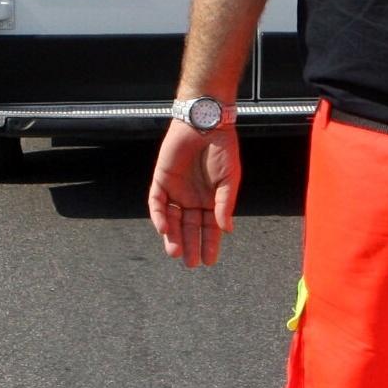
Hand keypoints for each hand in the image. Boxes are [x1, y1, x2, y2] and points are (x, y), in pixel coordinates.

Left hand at [148, 121, 240, 267]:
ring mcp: (176, 190)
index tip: (210, 260)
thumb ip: (225, 204)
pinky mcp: (162, 180)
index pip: (209, 227)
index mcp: (211, 200)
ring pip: (172, 219)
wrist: (205, 124)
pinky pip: (158, 202)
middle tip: (191, 263)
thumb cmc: (223, 149)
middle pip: (189, 227)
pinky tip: (164, 228)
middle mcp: (193, 198)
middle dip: (190, 245)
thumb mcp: (230, 180)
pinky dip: (159, 216)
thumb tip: (226, 229)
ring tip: (176, 252)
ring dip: (172, 236)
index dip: (210, 244)